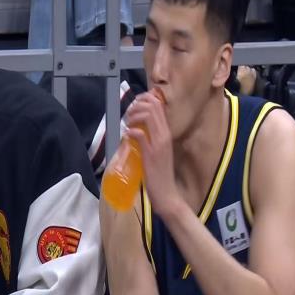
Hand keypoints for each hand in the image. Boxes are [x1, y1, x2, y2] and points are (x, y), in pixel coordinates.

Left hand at [124, 91, 179, 215]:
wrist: (167, 194)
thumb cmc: (160, 174)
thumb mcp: (156, 150)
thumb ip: (149, 138)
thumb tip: (135, 128)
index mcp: (166, 133)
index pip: (159, 105)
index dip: (144, 99)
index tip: (134, 105)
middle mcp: (165, 135)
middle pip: (153, 106)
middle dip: (137, 105)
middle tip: (129, 115)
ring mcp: (159, 144)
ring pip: (148, 116)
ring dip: (134, 116)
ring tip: (128, 124)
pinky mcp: (151, 154)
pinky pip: (140, 135)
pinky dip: (131, 132)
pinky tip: (127, 136)